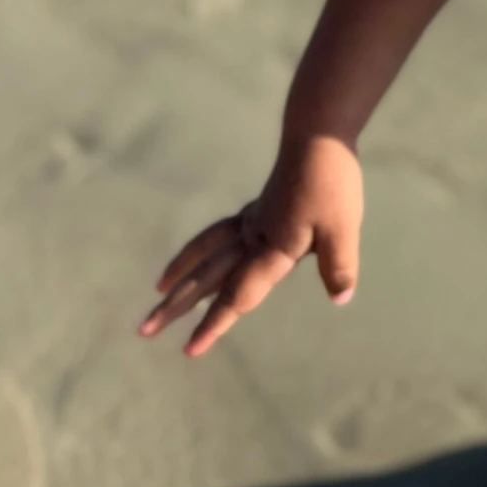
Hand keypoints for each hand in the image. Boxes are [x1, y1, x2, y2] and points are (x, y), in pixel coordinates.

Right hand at [139, 134, 363, 356]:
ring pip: (207, 255)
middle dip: (177, 306)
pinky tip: (198, 256)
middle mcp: (254, 238)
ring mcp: (252, 222)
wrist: (318, 135)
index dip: (214, 324)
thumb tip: (340, 299)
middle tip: (143, 329)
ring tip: (158, 290)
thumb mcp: (343, 227)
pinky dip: (201, 248)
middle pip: (209, 278)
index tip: (188, 350)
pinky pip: (219, 234)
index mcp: (272, 249)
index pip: (238, 295)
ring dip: (182, 275)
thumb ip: (339, 265)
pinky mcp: (257, 209)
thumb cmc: (331, 182)